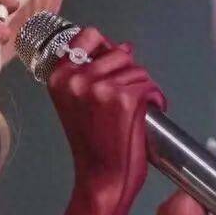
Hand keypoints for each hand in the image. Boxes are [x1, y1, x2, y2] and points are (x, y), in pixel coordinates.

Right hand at [47, 28, 166, 211]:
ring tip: (131, 114)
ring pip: (138, 70)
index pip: (89, 36)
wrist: (101, 178)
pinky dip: (155, 100)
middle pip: (120, 53)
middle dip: (129, 75)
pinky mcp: (125, 99)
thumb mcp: (77, 103)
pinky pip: (151, 86)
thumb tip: (121, 47)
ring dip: (143, 89)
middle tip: (122, 104)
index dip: (106, 48)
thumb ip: (90, 72)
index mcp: (59, 78)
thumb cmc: (93, 145)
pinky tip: (144, 118)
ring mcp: (100, 87)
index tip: (110, 63)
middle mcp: (76, 79)